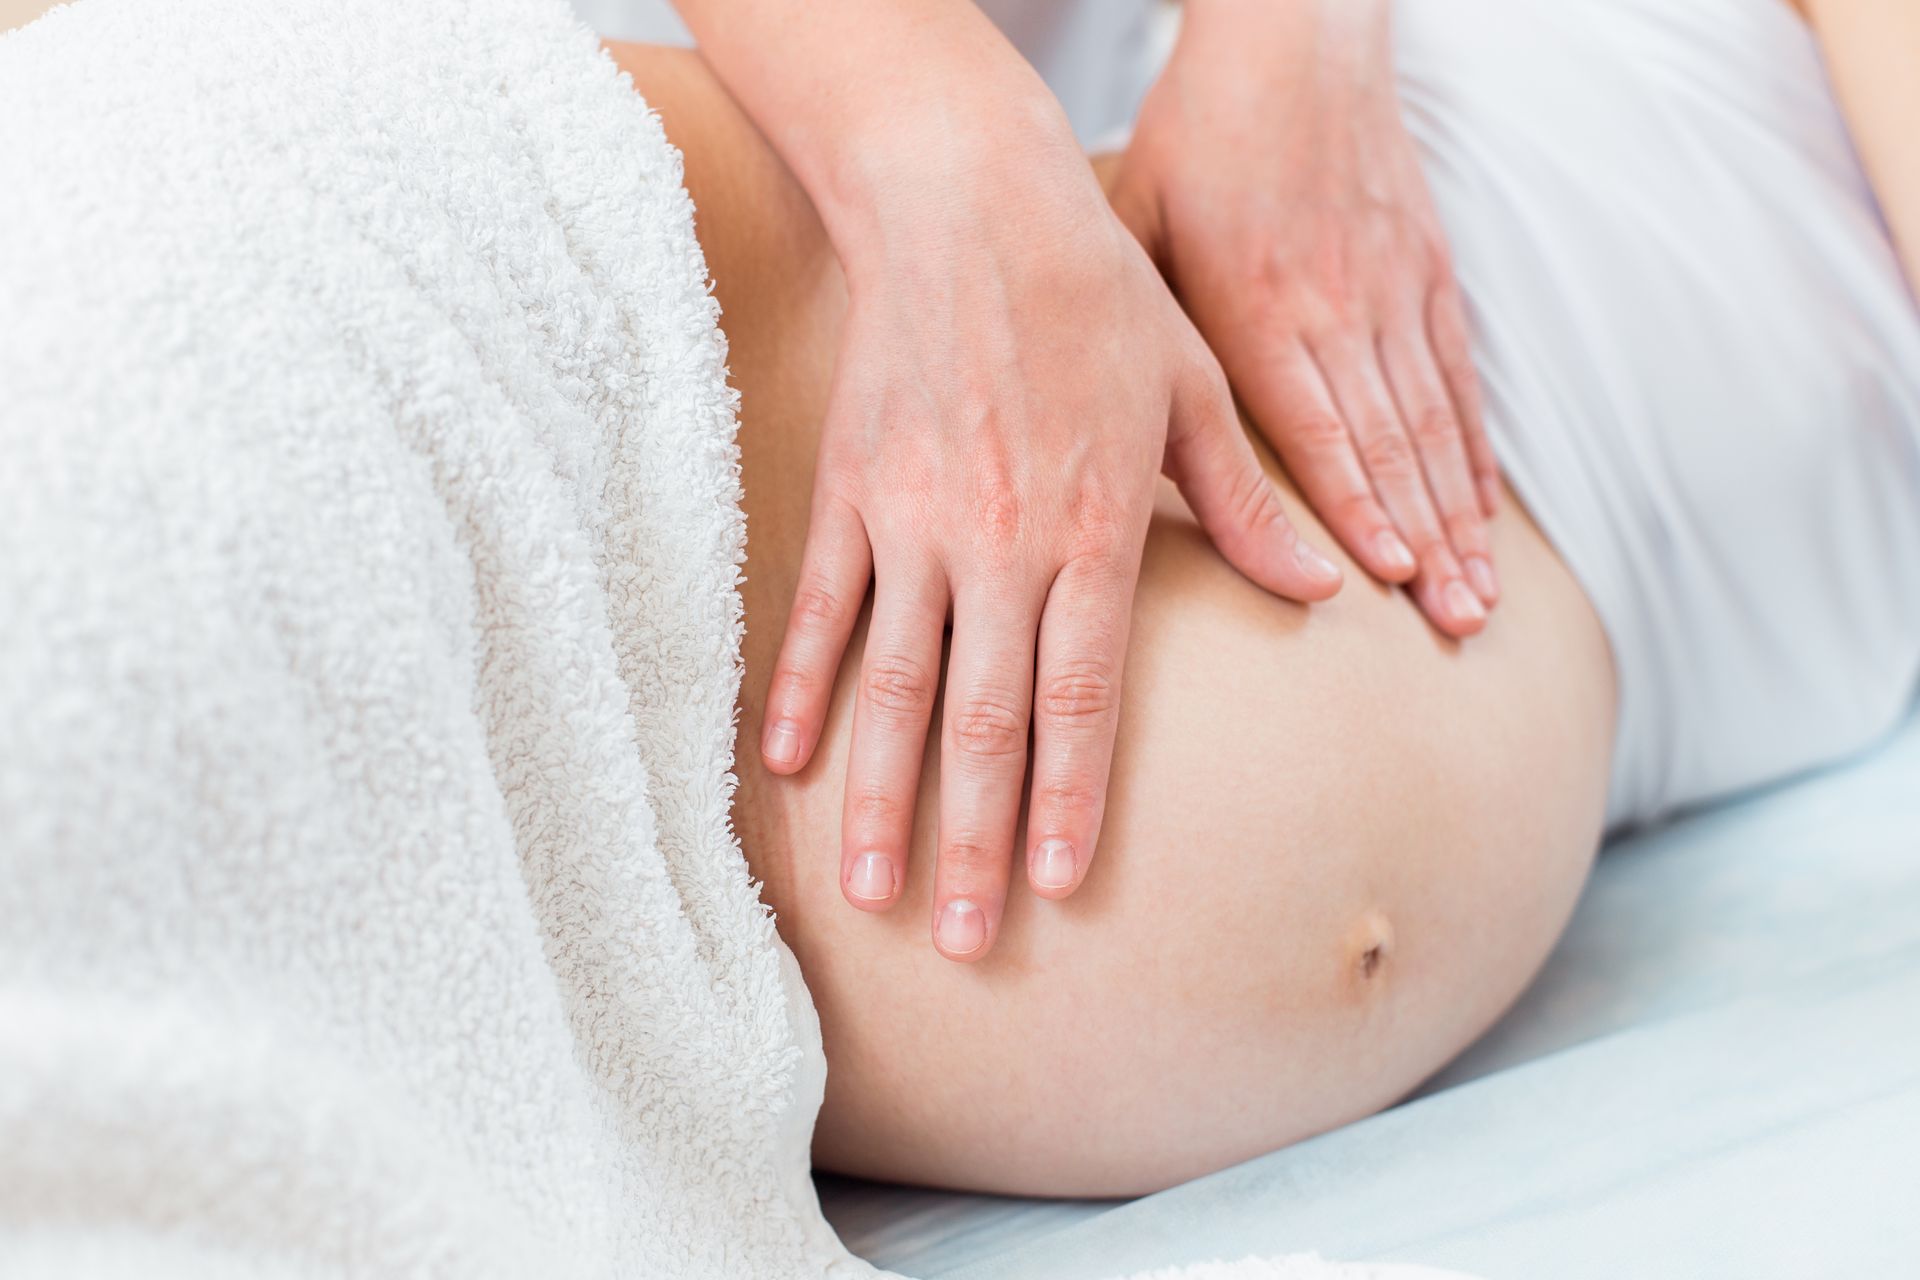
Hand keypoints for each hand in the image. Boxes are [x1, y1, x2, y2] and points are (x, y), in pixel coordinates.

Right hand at [759, 112, 1341, 961]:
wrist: (967, 201)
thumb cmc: (1095, 292)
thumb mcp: (1196, 389)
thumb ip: (1243, 504)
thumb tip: (1323, 586)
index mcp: (1090, 531)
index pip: (1081, 698)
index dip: (1070, 801)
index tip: (1061, 889)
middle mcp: (996, 545)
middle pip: (982, 720)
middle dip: (974, 840)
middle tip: (963, 939)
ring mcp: (910, 523)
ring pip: (888, 685)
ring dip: (878, 796)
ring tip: (867, 889)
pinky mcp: (849, 494)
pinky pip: (819, 610)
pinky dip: (799, 688)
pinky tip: (783, 764)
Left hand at [1109, 0, 1500, 636]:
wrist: (1293, 43)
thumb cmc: (1196, 137)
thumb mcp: (1137, 224)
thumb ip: (1134, 327)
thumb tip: (1089, 431)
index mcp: (1257, 302)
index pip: (1317, 424)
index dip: (1357, 506)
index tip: (1387, 579)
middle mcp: (1335, 305)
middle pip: (1391, 441)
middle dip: (1425, 542)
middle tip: (1456, 626)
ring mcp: (1391, 290)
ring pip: (1433, 421)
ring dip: (1459, 515)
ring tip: (1481, 595)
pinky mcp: (1428, 271)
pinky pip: (1458, 376)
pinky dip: (1474, 451)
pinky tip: (1486, 511)